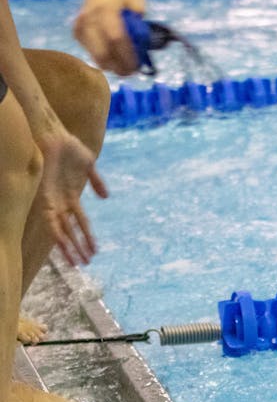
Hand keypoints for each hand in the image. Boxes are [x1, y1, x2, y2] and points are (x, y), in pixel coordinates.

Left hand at [36, 130, 107, 265]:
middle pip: (70, 231)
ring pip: (59, 230)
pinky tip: (63, 243)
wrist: (56, 136)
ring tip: (75, 262)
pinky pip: (50, 219)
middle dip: (77, 248)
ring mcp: (53, 200)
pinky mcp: (46, 196)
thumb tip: (106, 197)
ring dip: (67, 247)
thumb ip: (97, 182)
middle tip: (85, 265)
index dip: (88, 237)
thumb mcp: (89, 165)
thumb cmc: (70, 147)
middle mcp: (61, 203)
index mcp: (72, 197)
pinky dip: (56, 232)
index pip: (81, 223)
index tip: (96, 251)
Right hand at [73, 0, 145, 74]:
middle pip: (103, 53)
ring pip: (96, 57)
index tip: (137, 68)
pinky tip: (114, 57)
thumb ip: (139, 25)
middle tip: (132, 72)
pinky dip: (105, 59)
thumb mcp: (137, 4)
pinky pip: (92, 54)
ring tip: (125, 67)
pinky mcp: (77, 32)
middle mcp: (90, 18)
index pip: (116, 39)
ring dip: (113, 66)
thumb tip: (142, 49)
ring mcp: (81, 26)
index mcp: (105, 10)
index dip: (127, 57)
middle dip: (120, 68)